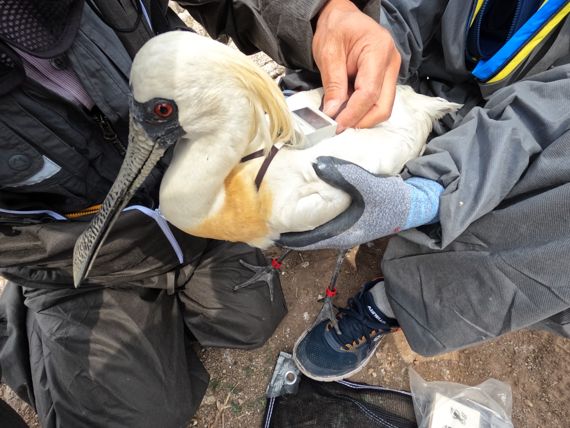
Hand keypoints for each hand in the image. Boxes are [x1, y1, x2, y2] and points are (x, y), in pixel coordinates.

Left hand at [277, 157, 442, 249]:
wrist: (417, 204)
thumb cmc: (394, 201)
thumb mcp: (370, 186)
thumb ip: (344, 175)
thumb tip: (316, 165)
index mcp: (341, 233)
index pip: (305, 241)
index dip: (286, 236)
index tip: (268, 228)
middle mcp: (341, 234)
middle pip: (308, 235)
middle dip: (290, 228)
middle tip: (270, 213)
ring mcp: (347, 228)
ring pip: (317, 228)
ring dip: (302, 220)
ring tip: (284, 206)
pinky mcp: (353, 220)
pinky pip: (326, 220)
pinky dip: (314, 213)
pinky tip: (310, 198)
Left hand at [313, 0, 400, 131]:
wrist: (342, 17)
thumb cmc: (336, 28)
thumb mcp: (328, 52)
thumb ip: (333, 83)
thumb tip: (332, 113)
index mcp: (379, 50)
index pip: (369, 93)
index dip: (353, 114)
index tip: (336, 125)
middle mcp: (391, 63)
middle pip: (383, 106)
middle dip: (361, 121)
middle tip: (338, 128)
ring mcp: (391, 72)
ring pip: (383, 107)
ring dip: (361, 118)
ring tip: (340, 120)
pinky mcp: (385, 80)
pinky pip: (377, 102)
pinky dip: (362, 111)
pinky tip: (346, 112)